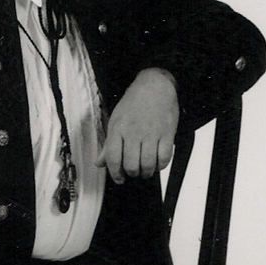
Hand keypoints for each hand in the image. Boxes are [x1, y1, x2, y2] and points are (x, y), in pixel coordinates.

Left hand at [100, 68, 178, 183]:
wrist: (155, 86)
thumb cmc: (134, 103)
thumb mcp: (116, 120)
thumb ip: (108, 144)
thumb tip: (99, 164)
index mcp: (118, 129)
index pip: (113, 159)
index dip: (115, 174)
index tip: (120, 179)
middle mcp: (133, 132)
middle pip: (131, 165)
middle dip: (132, 174)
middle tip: (134, 172)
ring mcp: (151, 133)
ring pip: (147, 164)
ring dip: (146, 173)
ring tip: (146, 171)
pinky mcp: (167, 133)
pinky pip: (164, 158)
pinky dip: (160, 165)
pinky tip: (157, 163)